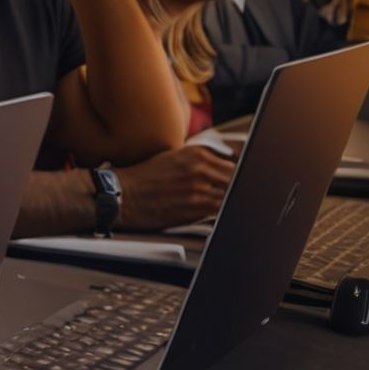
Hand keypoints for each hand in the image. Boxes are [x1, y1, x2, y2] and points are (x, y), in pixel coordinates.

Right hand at [112, 144, 235, 229]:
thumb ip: (198, 161)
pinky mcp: (193, 210)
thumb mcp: (172, 157)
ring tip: (233, 207)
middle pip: (237, 180)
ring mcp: (198, 190)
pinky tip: (222, 215)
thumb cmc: (143, 177)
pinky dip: (223, 214)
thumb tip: (219, 169)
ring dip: (232, 202)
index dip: (241, 176)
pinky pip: (219, 212)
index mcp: (197, 154)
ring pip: (230, 196)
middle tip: (246, 198)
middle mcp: (200, 169)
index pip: (235, 164)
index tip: (243, 182)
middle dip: (240, 189)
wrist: (121, 195)